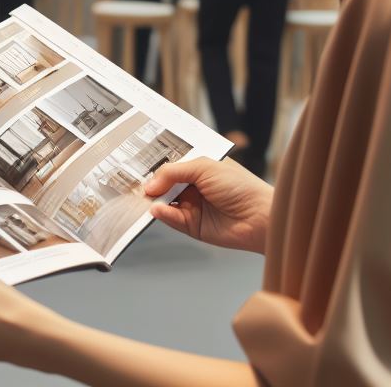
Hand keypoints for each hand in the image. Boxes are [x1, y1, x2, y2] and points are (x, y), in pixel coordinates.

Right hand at [144, 157, 272, 254]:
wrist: (259, 217)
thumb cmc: (239, 186)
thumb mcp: (203, 168)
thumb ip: (173, 173)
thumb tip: (149, 185)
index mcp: (197, 168)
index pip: (171, 165)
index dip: (155, 165)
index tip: (135, 164)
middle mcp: (193, 187)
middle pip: (164, 184)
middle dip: (150, 184)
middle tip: (130, 182)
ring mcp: (192, 206)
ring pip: (164, 202)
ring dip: (153, 200)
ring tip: (142, 196)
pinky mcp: (192, 226)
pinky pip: (172, 218)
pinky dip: (162, 214)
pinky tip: (156, 208)